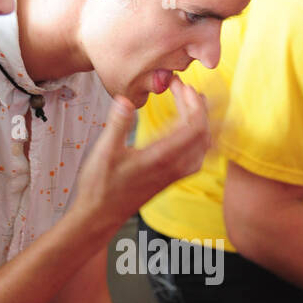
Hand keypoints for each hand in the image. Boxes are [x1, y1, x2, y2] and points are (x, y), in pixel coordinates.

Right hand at [73, 79, 210, 235]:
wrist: (100, 216)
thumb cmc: (100, 188)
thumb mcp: (104, 151)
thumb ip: (117, 124)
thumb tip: (124, 100)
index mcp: (161, 158)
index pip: (194, 127)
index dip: (194, 102)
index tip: (182, 86)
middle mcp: (173, 167)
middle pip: (203, 133)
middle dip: (198, 106)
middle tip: (184, 88)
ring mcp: (173, 175)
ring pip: (202, 146)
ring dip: (200, 121)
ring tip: (190, 102)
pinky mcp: (170, 179)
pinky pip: (196, 157)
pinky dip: (197, 138)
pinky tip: (187, 130)